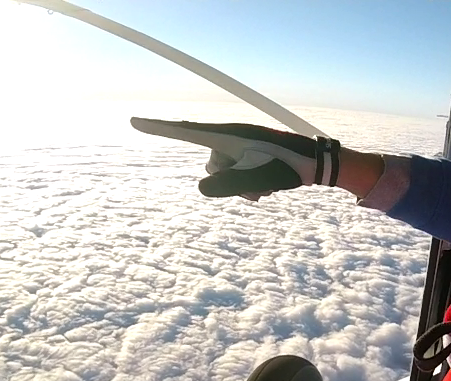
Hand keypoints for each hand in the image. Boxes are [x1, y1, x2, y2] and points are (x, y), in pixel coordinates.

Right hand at [131, 118, 380, 199]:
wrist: (318, 163)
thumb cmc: (289, 168)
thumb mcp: (257, 180)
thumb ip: (227, 185)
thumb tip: (201, 188)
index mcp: (228, 135)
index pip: (185, 132)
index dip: (159, 129)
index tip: (133, 121)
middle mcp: (231, 137)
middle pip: (211, 165)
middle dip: (230, 182)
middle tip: (260, 186)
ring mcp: (240, 146)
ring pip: (225, 173)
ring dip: (243, 186)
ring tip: (268, 188)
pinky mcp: (250, 154)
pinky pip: (237, 173)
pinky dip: (249, 184)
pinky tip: (269, 187)